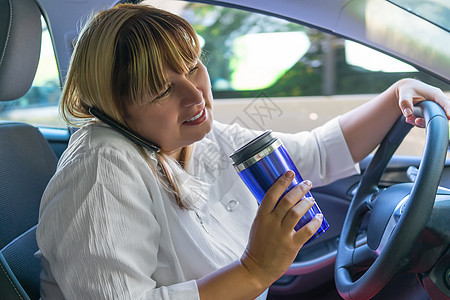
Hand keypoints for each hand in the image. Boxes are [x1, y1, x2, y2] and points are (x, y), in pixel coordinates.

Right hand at [240, 171, 322, 287]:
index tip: (289, 173)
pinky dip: (315, 222)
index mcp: (261, 217)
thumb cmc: (257, 246)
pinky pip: (306, 231)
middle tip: (307, 184)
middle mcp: (271, 224)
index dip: (281, 182)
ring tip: (311, 199)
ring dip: (307, 203)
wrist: (256, 267)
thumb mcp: (258, 225)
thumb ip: (268, 213)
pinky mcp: (291, 245)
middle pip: (287, 201)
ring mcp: (281, 234)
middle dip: (299, 189)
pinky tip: (319, 217)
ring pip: (296, 213)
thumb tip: (280, 199)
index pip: (271, 194)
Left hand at [397, 78, 449, 126]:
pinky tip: (408, 119)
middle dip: (429, 120)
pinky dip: (416, 123)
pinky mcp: (429, 115)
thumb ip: (405, 102)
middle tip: (416, 120)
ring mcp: (434, 110)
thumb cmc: (408, 89)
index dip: (448, 110)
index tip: (449, 117)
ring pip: (432, 120)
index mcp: (435, 94)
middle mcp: (437, 102)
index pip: (444, 102)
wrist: (406, 91)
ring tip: (408, 119)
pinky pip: (425, 122)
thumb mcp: (405, 94)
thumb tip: (408, 114)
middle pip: (440, 114)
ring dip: (420, 122)